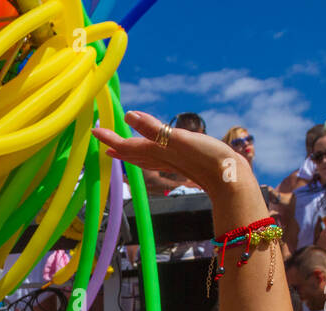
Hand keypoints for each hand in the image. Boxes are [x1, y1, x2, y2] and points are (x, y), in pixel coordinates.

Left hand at [93, 111, 255, 195]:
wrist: (231, 179)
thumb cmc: (208, 158)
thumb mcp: (180, 139)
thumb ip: (154, 129)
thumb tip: (129, 116)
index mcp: (158, 151)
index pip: (126, 144)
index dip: (110, 137)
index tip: (94, 130)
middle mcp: (161, 158)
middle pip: (131, 153)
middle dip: (115, 145)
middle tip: (101, 138)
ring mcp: (172, 162)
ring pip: (143, 158)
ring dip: (128, 152)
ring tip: (117, 149)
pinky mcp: (184, 164)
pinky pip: (157, 158)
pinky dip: (148, 154)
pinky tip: (154, 153)